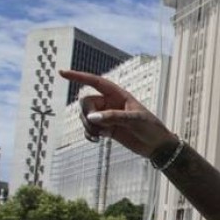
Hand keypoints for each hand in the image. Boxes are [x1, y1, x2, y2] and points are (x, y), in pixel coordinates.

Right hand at [58, 69, 176, 159]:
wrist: (157, 146)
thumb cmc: (151, 128)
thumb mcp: (135, 120)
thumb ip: (113, 117)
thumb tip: (92, 117)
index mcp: (118, 95)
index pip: (95, 82)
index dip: (78, 76)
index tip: (62, 73)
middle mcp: (110, 103)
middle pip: (86, 103)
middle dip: (86, 115)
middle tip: (98, 127)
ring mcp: (107, 116)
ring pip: (85, 116)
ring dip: (88, 126)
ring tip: (101, 136)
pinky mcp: (106, 129)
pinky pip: (89, 129)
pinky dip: (89, 134)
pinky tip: (96, 140)